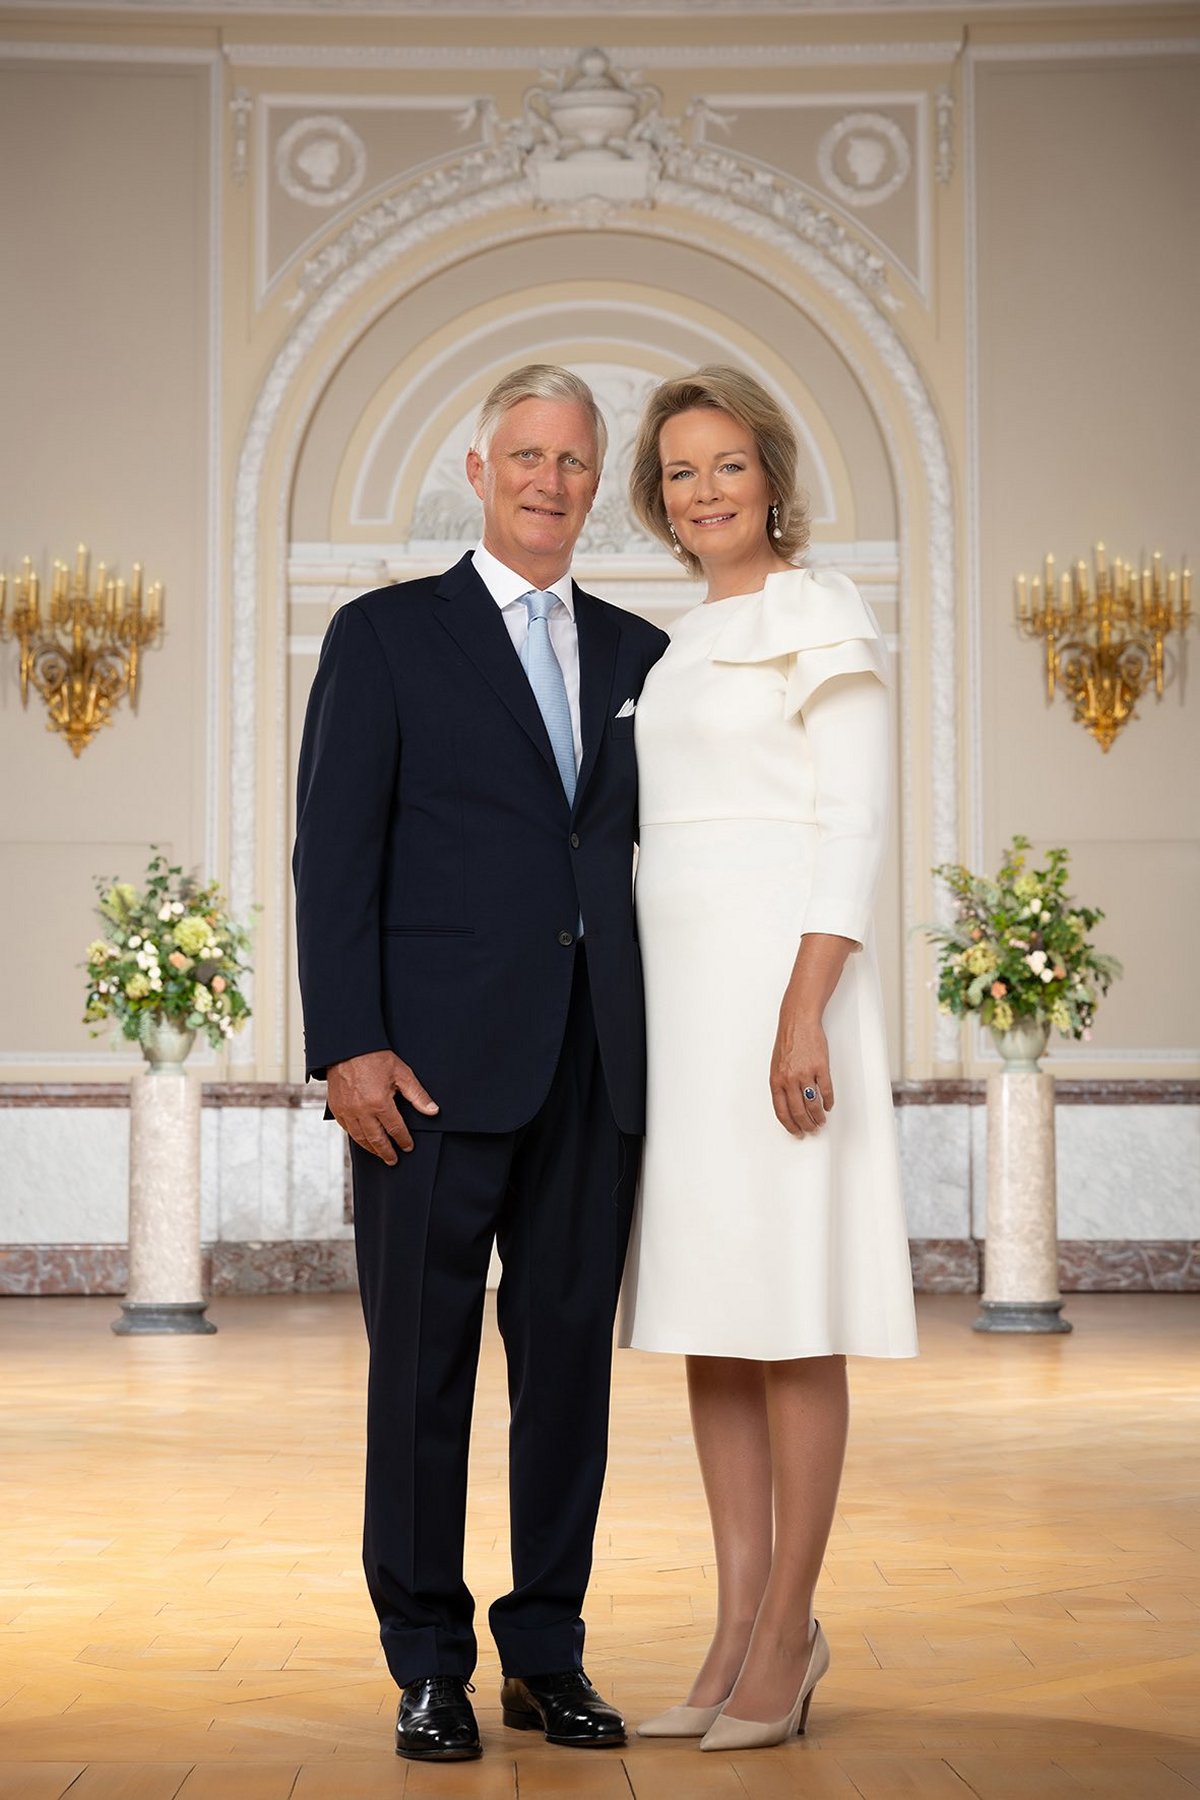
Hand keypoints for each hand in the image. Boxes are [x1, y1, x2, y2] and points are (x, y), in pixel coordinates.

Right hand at [326, 1049, 438, 1162]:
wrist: (348, 1048)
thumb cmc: (375, 1058)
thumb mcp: (402, 1074)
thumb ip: (417, 1095)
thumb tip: (433, 1111)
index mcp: (380, 1103)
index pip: (395, 1130)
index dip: (404, 1140)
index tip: (408, 1147)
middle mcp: (362, 1111)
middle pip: (377, 1139)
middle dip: (387, 1152)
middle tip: (393, 1160)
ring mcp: (347, 1111)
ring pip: (360, 1138)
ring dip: (371, 1149)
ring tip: (380, 1154)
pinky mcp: (337, 1109)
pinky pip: (347, 1129)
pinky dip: (356, 1137)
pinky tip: (363, 1140)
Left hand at [770, 1006, 833, 1137]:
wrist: (798, 1022)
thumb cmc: (788, 1042)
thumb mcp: (777, 1065)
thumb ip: (782, 1085)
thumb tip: (789, 1105)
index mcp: (776, 1080)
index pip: (781, 1111)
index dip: (790, 1125)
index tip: (796, 1132)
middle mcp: (789, 1079)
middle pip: (798, 1111)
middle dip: (805, 1125)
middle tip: (811, 1130)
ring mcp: (805, 1073)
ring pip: (813, 1104)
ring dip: (818, 1116)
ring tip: (821, 1121)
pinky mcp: (820, 1067)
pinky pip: (825, 1091)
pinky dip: (828, 1102)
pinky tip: (828, 1106)